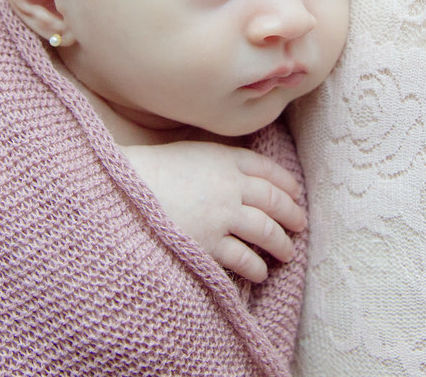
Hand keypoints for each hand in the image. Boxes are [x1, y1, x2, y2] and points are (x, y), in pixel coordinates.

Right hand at [120, 140, 305, 282]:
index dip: (287, 183)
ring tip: (287, 252)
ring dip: (281, 244)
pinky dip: (257, 267)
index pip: (268, 170)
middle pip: (274, 200)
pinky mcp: (210, 243)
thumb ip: (219, 161)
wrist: (125, 190)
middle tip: (300, 225)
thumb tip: (242, 174)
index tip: (295, 194)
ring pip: (266, 231)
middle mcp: (230, 186)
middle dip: (292, 214)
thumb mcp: (191, 153)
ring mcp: (222, 215)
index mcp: (225, 159)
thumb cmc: (152, 171)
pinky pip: (245, 258)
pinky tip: (260, 272)